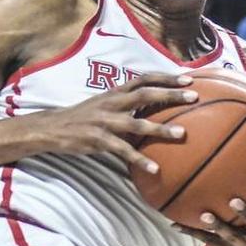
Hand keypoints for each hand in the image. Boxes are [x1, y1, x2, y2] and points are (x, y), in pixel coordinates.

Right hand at [31, 73, 197, 172]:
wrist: (51, 128)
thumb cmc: (82, 117)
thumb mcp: (103, 104)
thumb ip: (125, 104)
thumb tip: (152, 109)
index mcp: (114, 92)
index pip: (143, 78)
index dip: (166, 76)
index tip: (189, 77)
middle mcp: (111, 103)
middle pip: (145, 94)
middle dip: (170, 94)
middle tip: (194, 95)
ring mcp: (104, 121)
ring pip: (137, 123)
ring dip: (161, 129)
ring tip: (182, 134)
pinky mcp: (97, 139)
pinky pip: (122, 150)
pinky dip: (139, 160)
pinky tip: (154, 168)